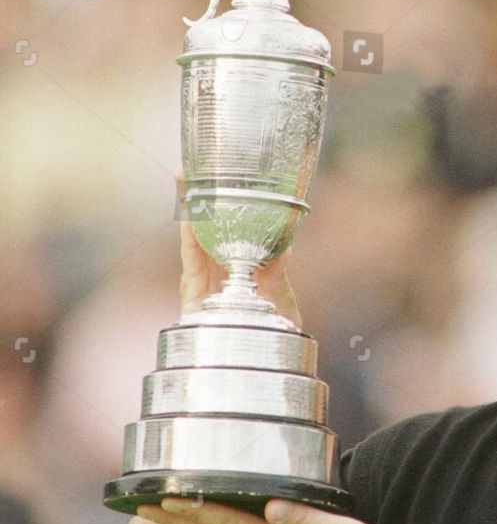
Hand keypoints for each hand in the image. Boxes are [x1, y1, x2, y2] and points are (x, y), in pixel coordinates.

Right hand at [176, 167, 302, 328]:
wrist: (255, 366)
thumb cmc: (270, 336)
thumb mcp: (282, 301)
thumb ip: (278, 275)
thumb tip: (286, 245)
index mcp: (241, 263)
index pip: (234, 224)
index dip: (229, 199)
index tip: (230, 171)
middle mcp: (218, 265)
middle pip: (208, 220)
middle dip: (202, 189)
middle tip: (197, 157)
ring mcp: (204, 276)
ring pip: (196, 230)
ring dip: (190, 200)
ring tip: (184, 170)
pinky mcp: (193, 290)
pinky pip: (191, 254)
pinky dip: (189, 231)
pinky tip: (188, 208)